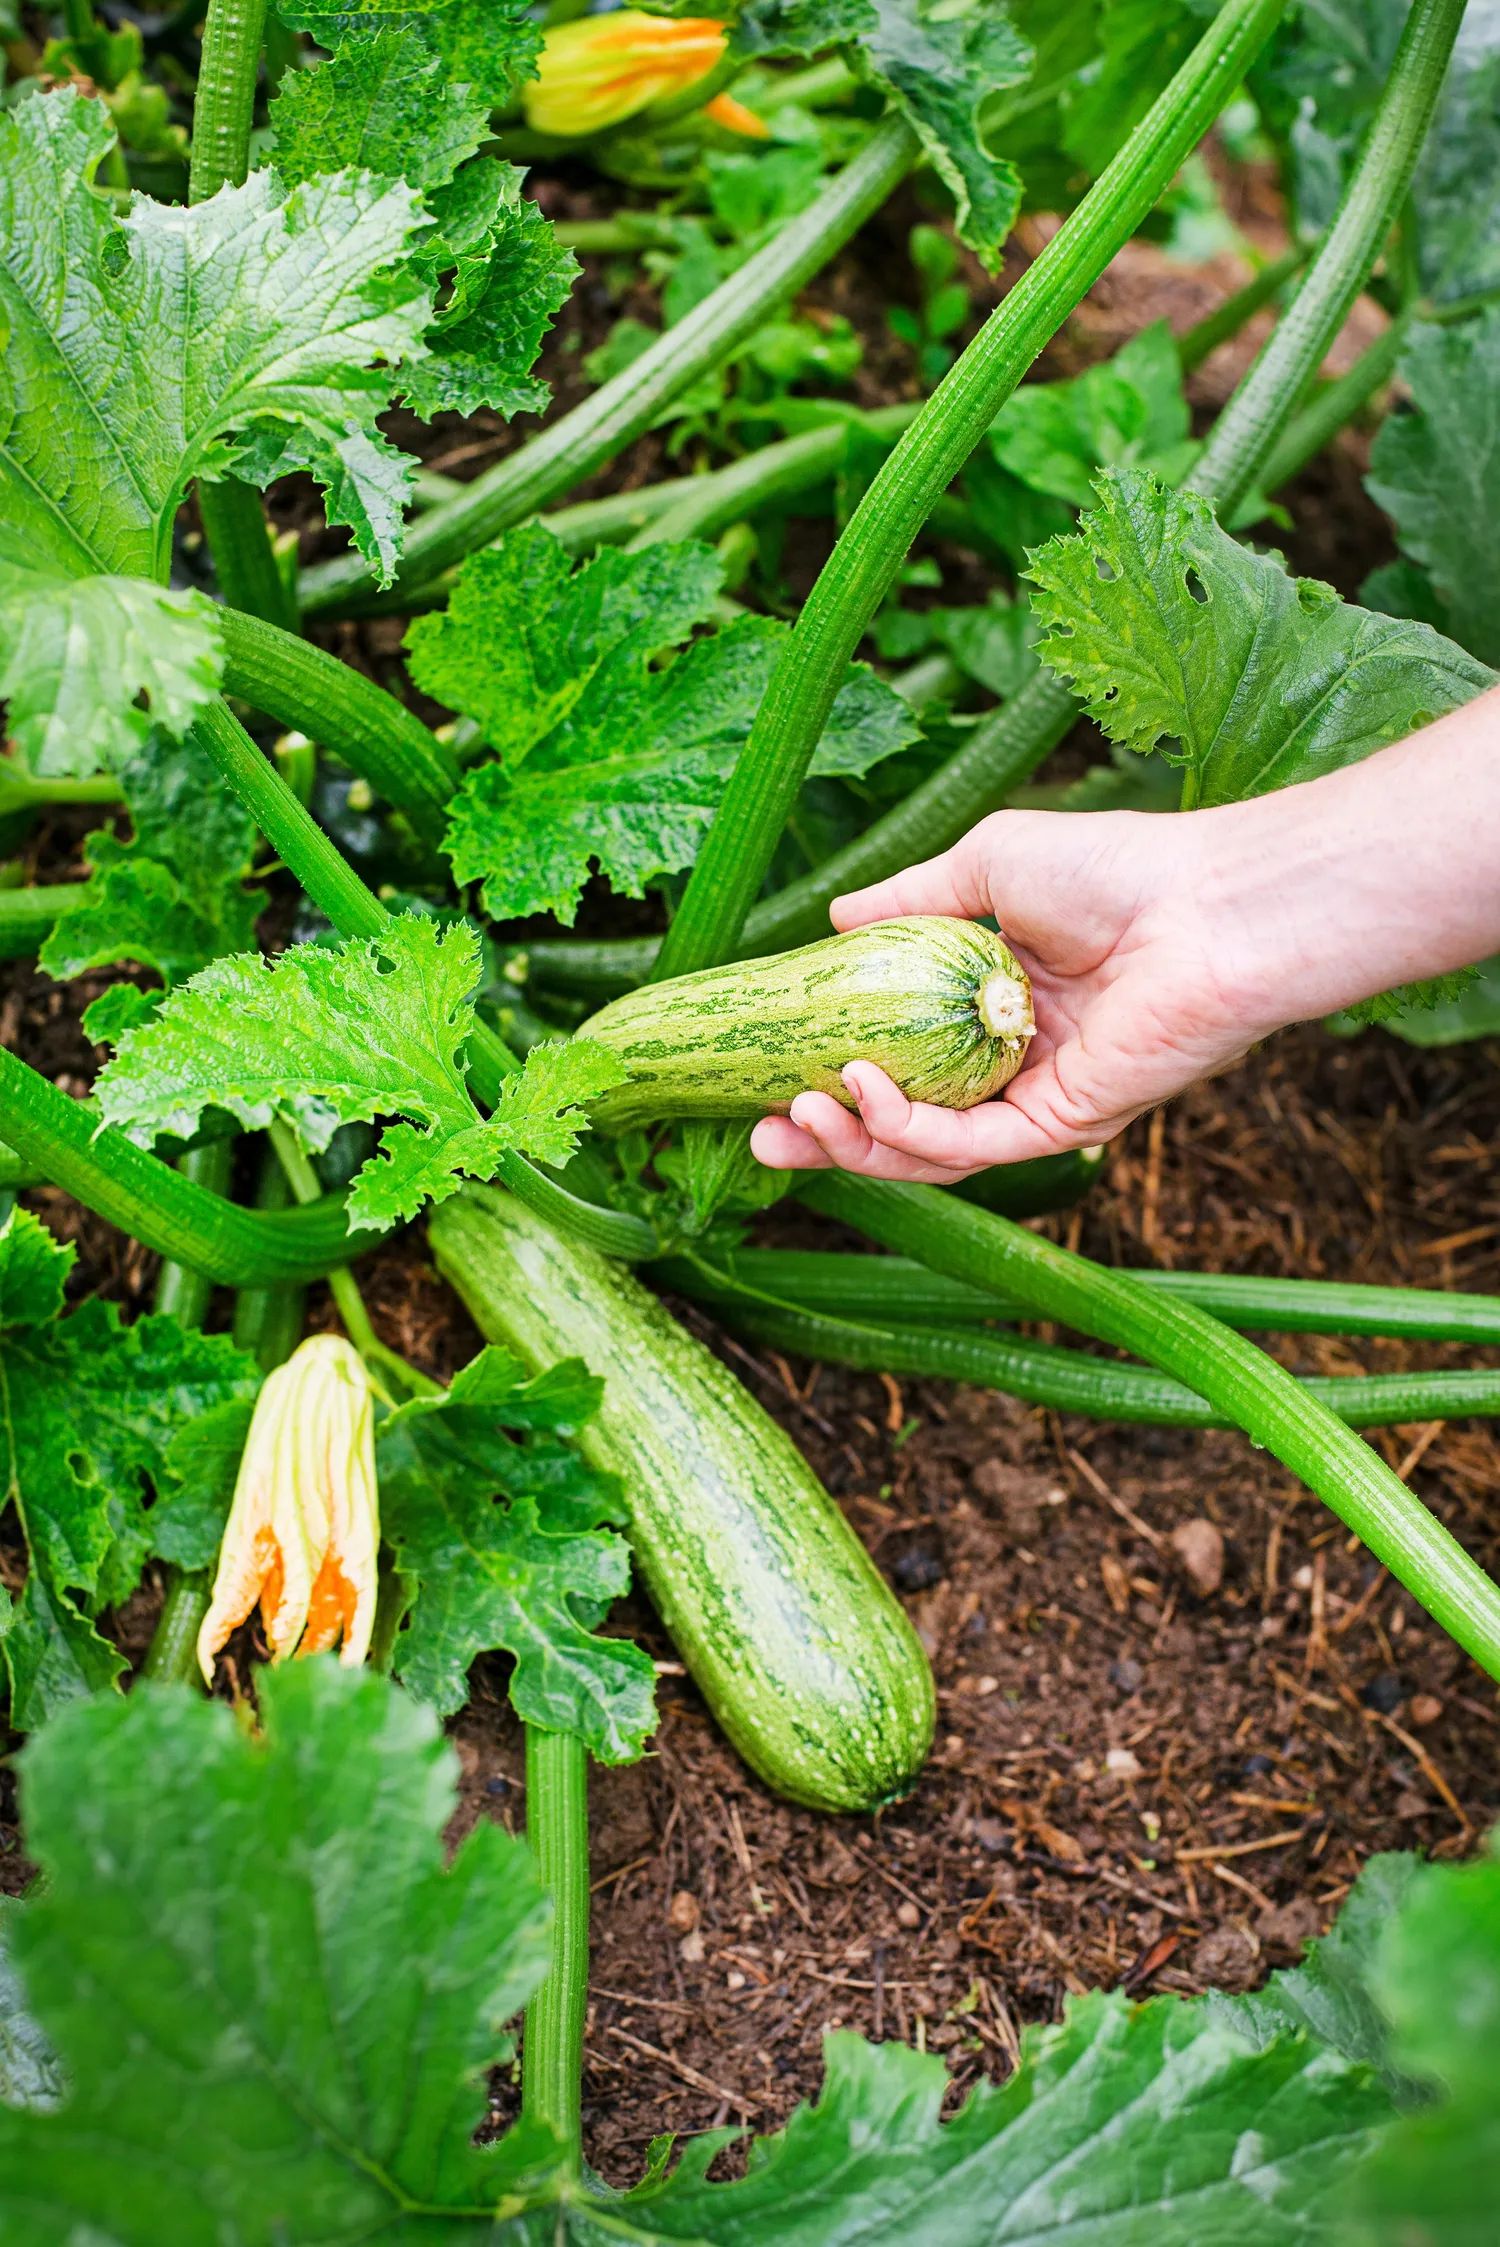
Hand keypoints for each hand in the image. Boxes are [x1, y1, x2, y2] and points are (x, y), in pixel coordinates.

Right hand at [749, 806, 1276, 1183]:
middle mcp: (1012, 1060)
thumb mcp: (986, 865)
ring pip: (929, 1147)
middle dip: (828, 1136)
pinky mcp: (1065, 1124)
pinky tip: (863, 1095)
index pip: (901, 1056)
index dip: (832, 1069)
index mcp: (994, 1004)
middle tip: (762, 1132)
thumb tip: (834, 919)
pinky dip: (910, 1130)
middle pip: (904, 1120)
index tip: (767, 1070)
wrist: (1207, 903)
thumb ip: (911, 901)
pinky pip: (972, 1145)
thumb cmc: (1115, 868)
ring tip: (795, 1118)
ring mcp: (1038, 1097)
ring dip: (855, 1141)